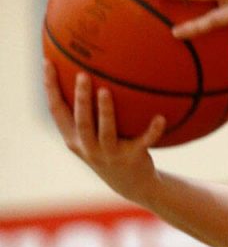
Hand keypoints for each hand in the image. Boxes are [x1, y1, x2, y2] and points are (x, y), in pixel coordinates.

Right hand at [44, 65, 162, 199]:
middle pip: (81, 121)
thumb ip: (86, 112)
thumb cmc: (109, 150)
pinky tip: (160, 117)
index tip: (48, 62)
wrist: (131, 184)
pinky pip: (144, 141)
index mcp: (74, 138)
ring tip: (105, 91)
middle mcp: (89, 147)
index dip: (50, 87)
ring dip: (105, 112)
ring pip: (106, 131)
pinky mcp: (134, 158)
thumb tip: (90, 70)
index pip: (57, 110)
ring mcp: (111, 154)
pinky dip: (153, 130)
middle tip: (82, 75)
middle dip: (80, 98)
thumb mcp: (92, 134)